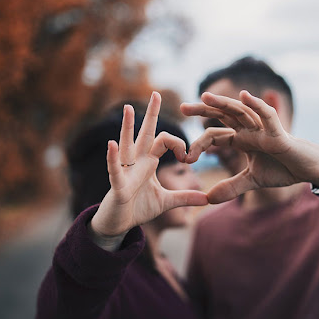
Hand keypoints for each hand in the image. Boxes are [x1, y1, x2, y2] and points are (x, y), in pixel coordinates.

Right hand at [90, 92, 207, 246]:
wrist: (117, 225)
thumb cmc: (137, 208)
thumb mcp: (165, 202)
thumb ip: (184, 198)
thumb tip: (207, 198)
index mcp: (148, 162)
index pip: (164, 141)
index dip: (178, 144)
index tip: (187, 157)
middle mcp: (136, 162)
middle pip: (144, 133)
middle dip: (151, 114)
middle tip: (156, 93)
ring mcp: (125, 171)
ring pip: (126, 145)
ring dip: (127, 127)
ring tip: (128, 108)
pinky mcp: (117, 186)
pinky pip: (115, 169)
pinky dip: (113, 158)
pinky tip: (112, 144)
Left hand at [180, 90, 318, 202]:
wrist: (309, 170)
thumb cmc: (282, 169)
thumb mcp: (253, 180)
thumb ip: (232, 187)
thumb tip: (208, 199)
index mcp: (242, 139)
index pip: (215, 135)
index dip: (199, 144)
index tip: (185, 158)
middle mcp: (250, 130)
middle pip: (223, 115)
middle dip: (203, 110)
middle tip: (182, 107)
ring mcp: (264, 129)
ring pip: (241, 111)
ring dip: (224, 103)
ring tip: (205, 96)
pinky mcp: (279, 133)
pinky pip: (268, 116)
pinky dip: (257, 105)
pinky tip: (245, 96)